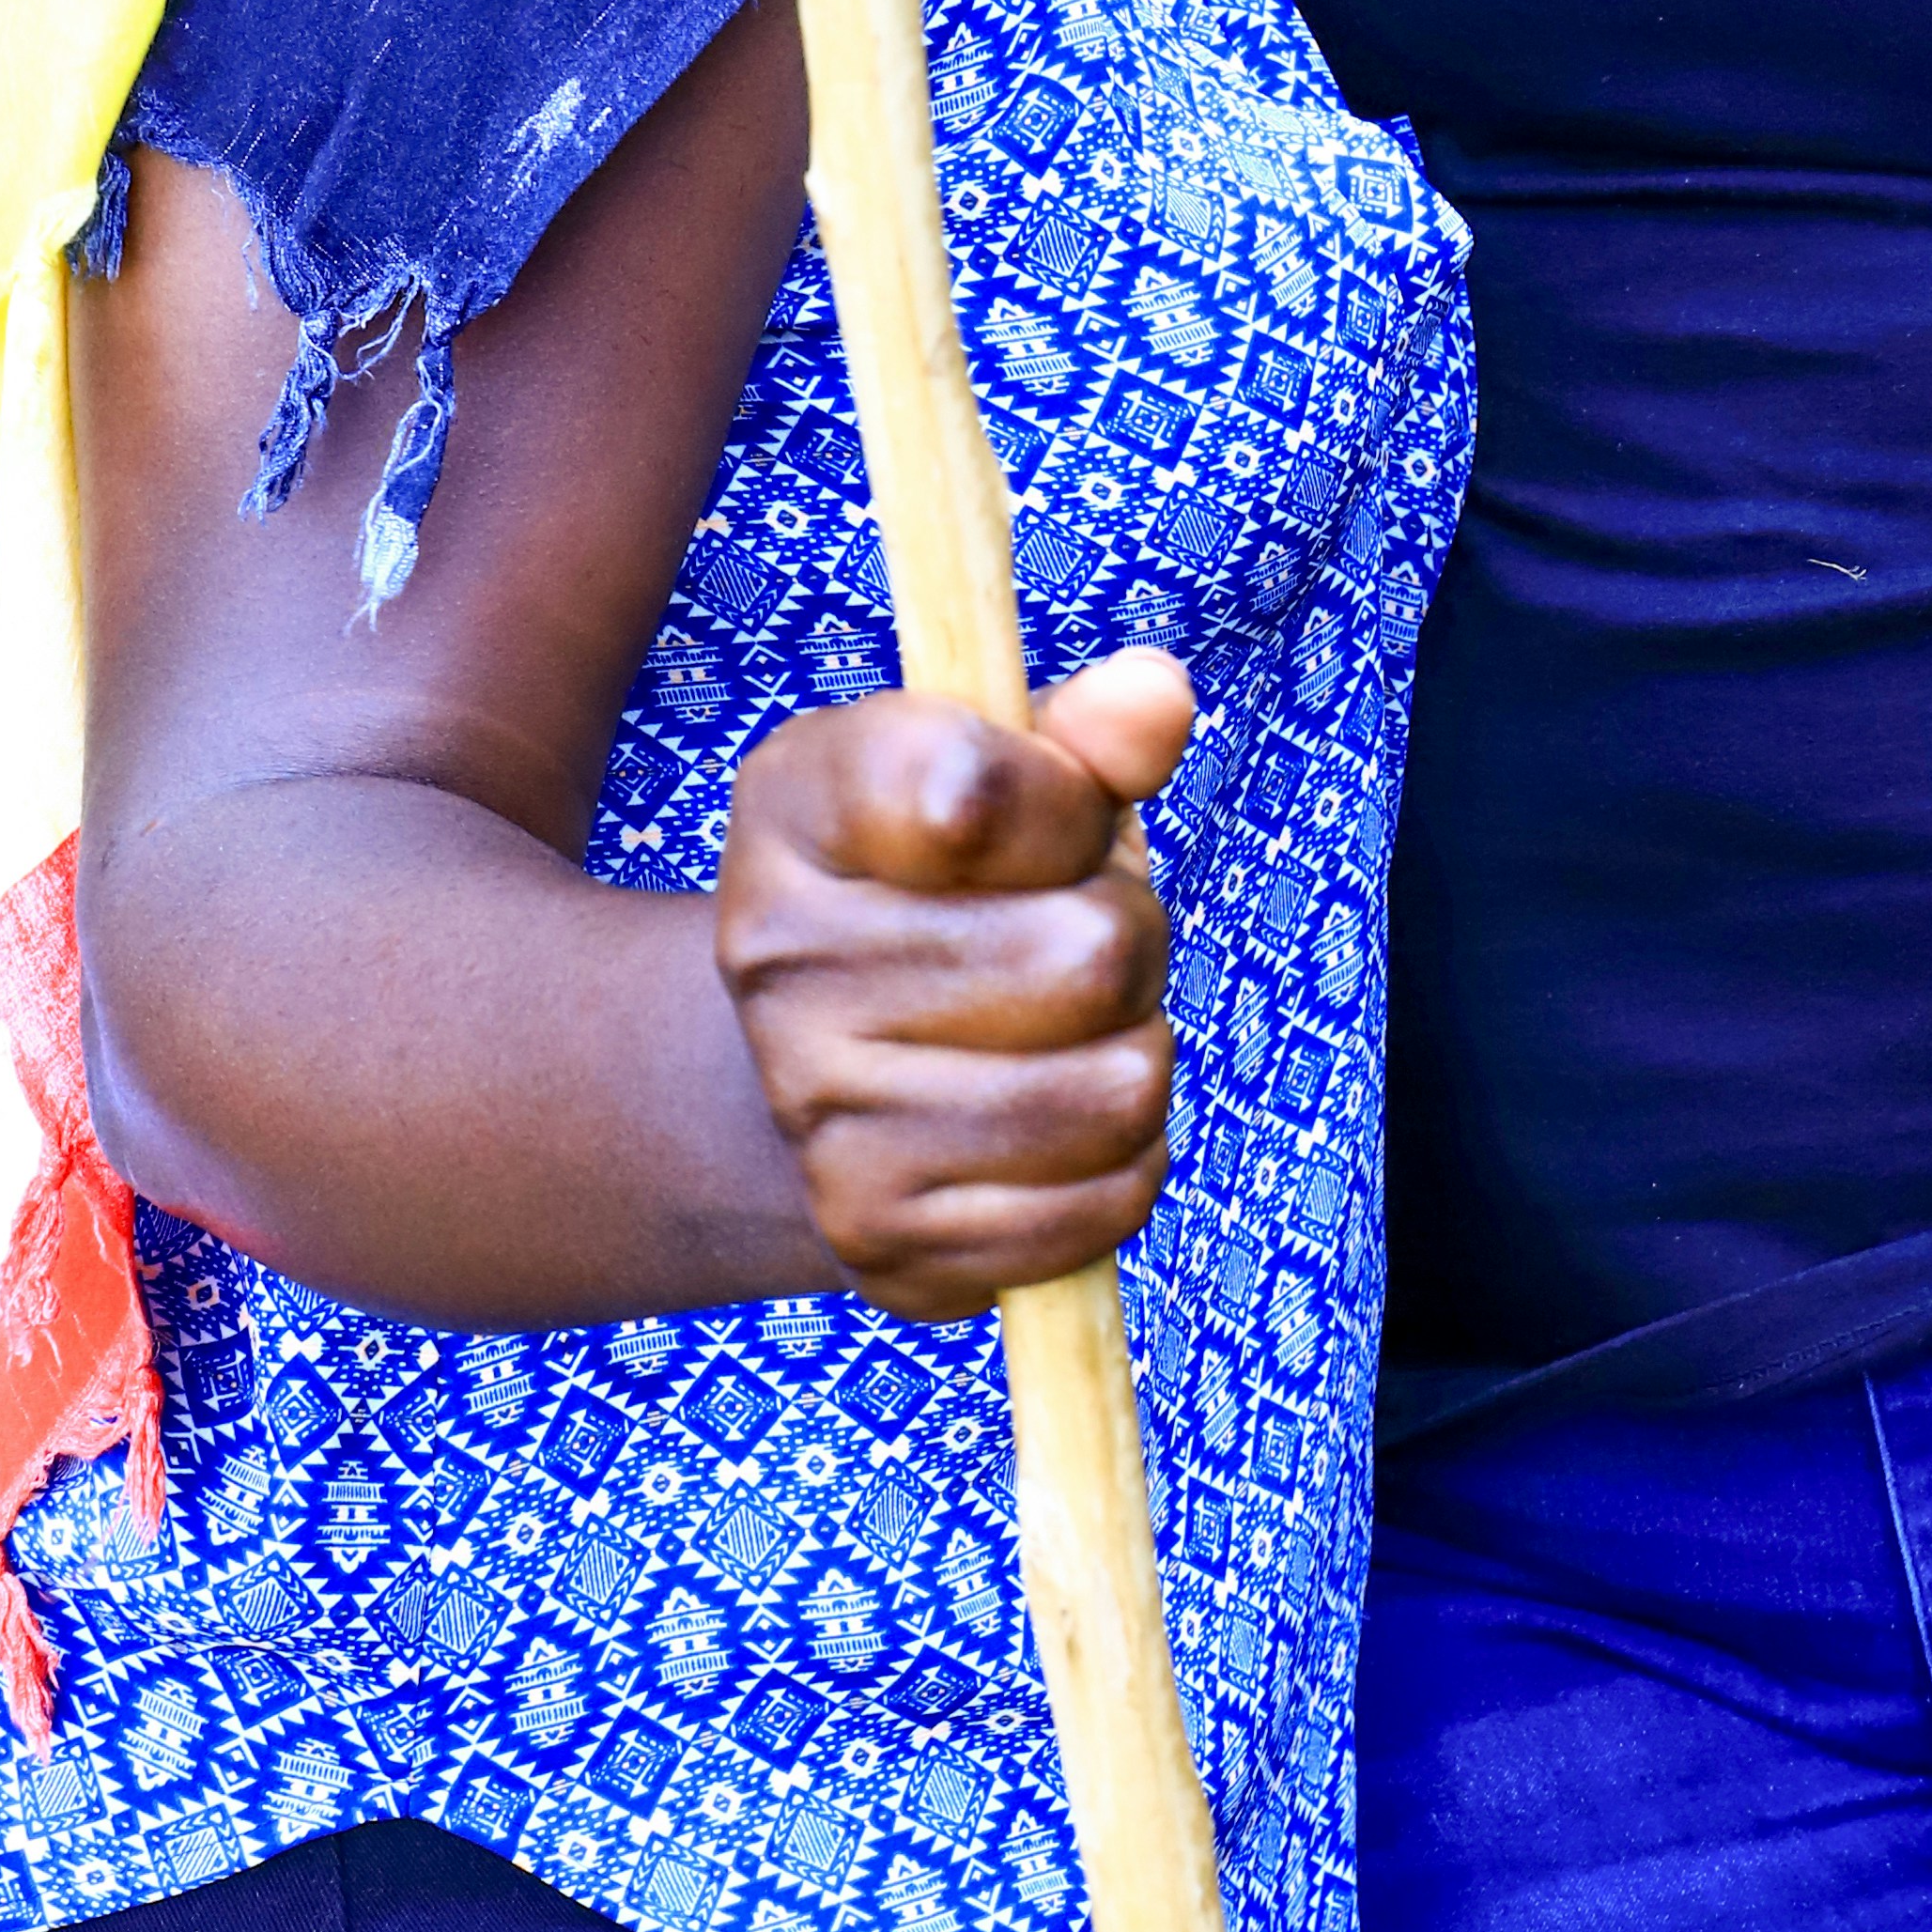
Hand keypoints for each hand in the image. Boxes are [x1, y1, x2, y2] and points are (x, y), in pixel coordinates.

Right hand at [715, 652, 1198, 1319]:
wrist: (825, 1079)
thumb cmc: (957, 897)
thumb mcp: (1011, 781)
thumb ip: (1089, 735)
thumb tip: (1157, 696)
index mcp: (794, 802)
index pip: (978, 795)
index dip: (1069, 807)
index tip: (1056, 819)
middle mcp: (774, 955)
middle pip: (1092, 954)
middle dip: (1131, 943)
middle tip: (1081, 946)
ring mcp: (813, 1106)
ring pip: (1117, 1089)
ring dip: (1135, 1058)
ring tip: (1069, 1037)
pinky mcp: (876, 1236)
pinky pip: (1105, 1202)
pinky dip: (1123, 1166)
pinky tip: (1060, 1131)